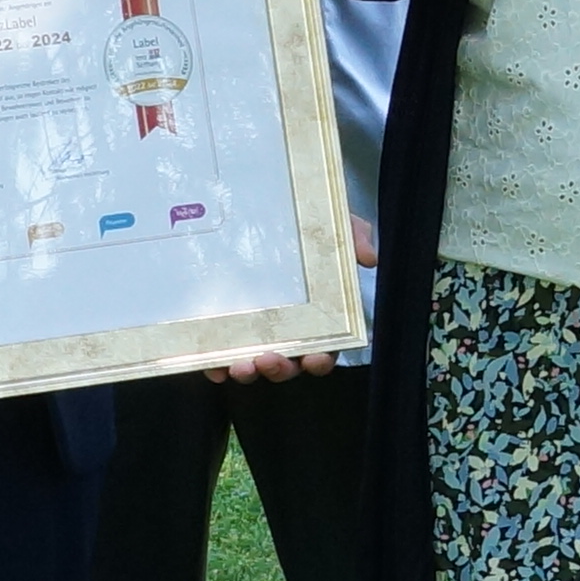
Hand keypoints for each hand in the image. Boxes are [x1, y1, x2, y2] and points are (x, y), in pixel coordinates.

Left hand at [206, 213, 386, 385]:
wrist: (269, 208)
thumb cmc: (309, 228)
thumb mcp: (335, 226)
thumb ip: (353, 237)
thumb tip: (367, 257)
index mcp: (317, 317)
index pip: (324, 350)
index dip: (320, 360)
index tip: (314, 358)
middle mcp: (286, 331)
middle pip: (288, 364)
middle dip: (279, 368)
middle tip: (267, 359)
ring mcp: (254, 332)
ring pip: (253, 365)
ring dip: (247, 372)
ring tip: (240, 364)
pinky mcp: (226, 327)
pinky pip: (220, 356)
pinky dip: (216, 366)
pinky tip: (211, 365)